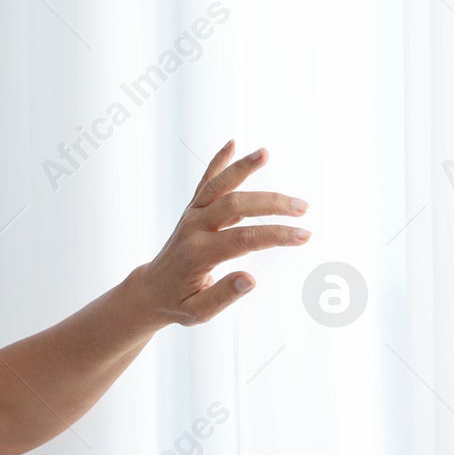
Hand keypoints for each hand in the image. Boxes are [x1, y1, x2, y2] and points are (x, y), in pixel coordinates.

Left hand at [130, 139, 308, 328]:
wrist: (150, 291)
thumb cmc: (177, 303)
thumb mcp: (198, 312)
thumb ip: (223, 296)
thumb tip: (249, 280)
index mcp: (198, 254)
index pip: (243, 239)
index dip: (275, 235)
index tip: (303, 236)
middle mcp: (193, 228)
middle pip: (235, 205)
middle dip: (271, 204)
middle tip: (303, 208)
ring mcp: (191, 216)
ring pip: (218, 186)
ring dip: (242, 168)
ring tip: (265, 153)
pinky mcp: (191, 210)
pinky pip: (204, 183)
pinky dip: (217, 162)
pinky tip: (232, 143)